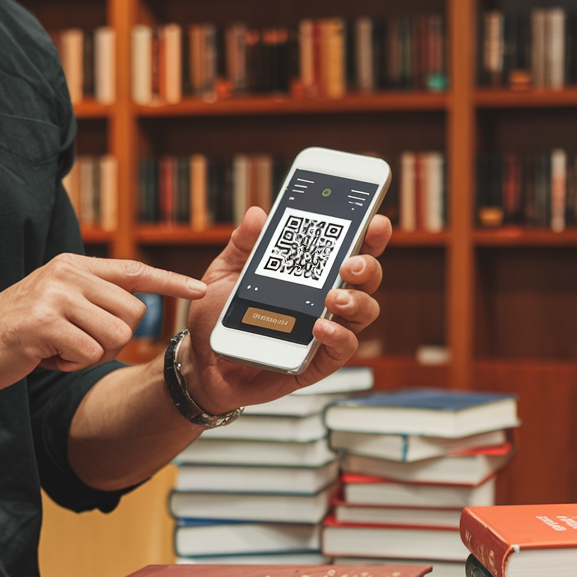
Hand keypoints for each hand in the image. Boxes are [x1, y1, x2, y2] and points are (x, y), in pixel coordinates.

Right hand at [0, 253, 205, 391]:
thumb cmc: (14, 332)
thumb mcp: (55, 303)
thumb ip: (91, 300)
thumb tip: (135, 311)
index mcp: (73, 267)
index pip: (133, 270)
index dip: (169, 283)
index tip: (199, 290)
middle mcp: (67, 275)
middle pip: (133, 314)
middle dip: (113, 339)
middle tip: (75, 343)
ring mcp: (55, 297)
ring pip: (115, 336)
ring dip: (91, 355)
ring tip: (58, 349)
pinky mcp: (45, 323)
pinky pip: (89, 354)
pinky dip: (71, 366)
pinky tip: (45, 357)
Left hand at [179, 207, 390, 413]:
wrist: (203, 360)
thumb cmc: (220, 316)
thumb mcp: (225, 273)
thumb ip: (243, 244)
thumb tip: (257, 215)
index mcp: (309, 273)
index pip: (349, 248)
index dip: (368, 234)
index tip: (373, 221)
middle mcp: (325, 300)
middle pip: (366, 278)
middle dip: (367, 265)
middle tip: (350, 263)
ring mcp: (325, 330)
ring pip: (364, 311)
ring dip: (357, 301)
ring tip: (334, 298)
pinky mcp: (317, 361)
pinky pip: (342, 349)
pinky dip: (337, 336)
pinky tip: (320, 328)